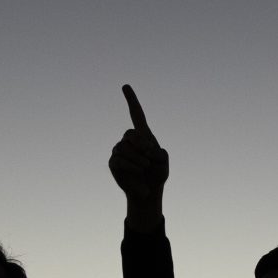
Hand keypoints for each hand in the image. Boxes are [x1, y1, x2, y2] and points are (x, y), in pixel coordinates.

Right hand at [108, 84, 169, 204]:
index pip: (136, 114)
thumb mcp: (164, 161)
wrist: (147, 191)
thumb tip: (146, 151)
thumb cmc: (157, 174)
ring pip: (124, 148)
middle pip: (130, 134)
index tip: (125, 86)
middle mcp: (129, 140)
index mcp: (143, 135)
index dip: (131, 100)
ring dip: (137, 159)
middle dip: (141, 145)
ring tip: (144, 168)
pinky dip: (131, 167)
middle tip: (149, 158)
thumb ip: (159, 153)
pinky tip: (138, 173)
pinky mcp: (113, 162)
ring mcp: (119, 150)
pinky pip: (119, 160)